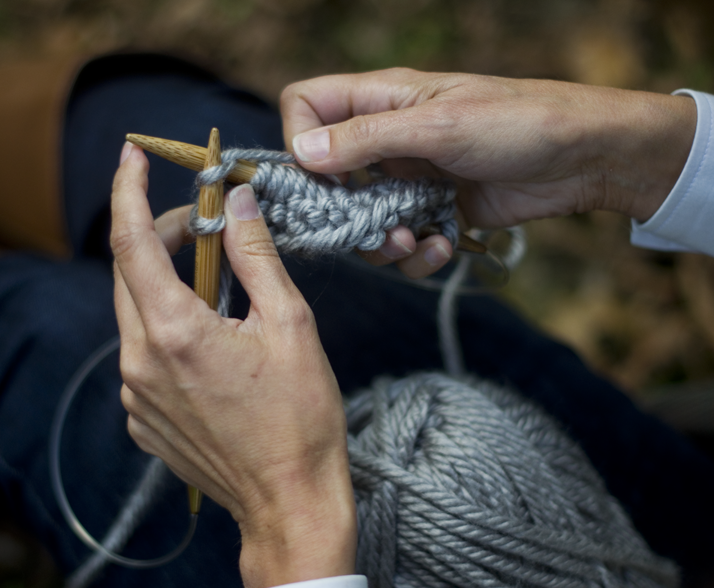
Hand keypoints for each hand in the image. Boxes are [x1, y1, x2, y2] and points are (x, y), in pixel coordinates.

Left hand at [110, 143, 356, 587]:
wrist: (288, 501)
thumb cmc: (299, 417)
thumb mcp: (289, 323)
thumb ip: (255, 254)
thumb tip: (237, 202)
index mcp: (174, 332)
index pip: (131, 241)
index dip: (128, 190)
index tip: (132, 155)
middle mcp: (139, 362)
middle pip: (128, 273)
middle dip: (156, 235)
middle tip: (198, 222)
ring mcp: (135, 395)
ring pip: (134, 313)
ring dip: (164, 283)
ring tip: (213, 280)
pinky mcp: (141, 419)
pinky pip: (141, 353)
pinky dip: (166, 327)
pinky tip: (207, 336)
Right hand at [281, 68, 695, 276]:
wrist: (583, 158)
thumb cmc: (517, 122)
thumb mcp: (437, 126)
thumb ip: (366, 140)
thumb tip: (302, 152)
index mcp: (380, 100)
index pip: (307, 106)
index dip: (299, 139)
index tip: (320, 177)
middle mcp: (386, 137)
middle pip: (327, 175)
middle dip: (341, 208)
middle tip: (364, 224)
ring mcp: (408, 176)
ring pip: (362, 217)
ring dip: (379, 239)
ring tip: (411, 240)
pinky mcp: (432, 210)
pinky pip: (402, 240)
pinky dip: (415, 253)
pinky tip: (439, 247)